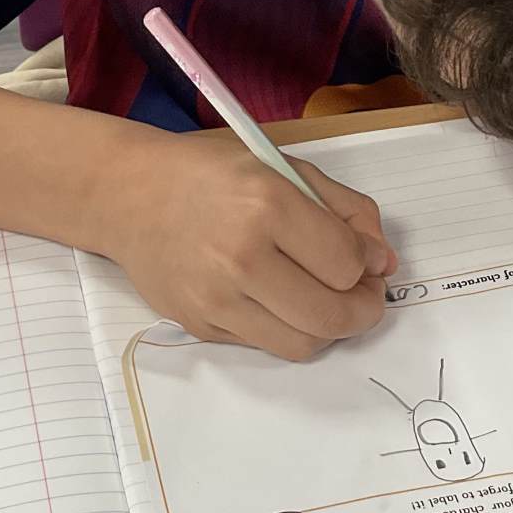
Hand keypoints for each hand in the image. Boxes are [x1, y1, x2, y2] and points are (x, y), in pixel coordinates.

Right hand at [103, 134, 395, 360]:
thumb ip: (346, 211)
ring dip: (328, 328)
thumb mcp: (285, 168)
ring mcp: (216, 299)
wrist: (128, 195)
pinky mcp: (199, 325)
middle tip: (364, 295)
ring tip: (327, 300)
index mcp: (266, 206)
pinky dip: (286, 328)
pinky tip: (281, 299)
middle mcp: (240, 258)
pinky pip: (265, 344)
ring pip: (303, 344)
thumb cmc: (211, 174)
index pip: (346, 265)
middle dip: (364, 310)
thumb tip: (384, 263)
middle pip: (332, 316)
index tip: (366, 258)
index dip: (369, 265)